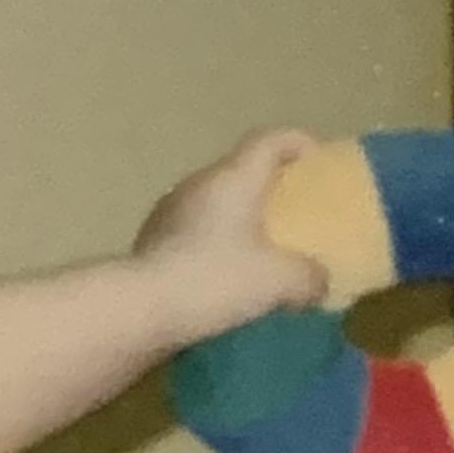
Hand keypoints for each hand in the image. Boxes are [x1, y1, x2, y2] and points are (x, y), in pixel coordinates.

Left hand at [135, 128, 329, 341]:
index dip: (297, 143)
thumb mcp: (279, 281)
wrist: (138, 312)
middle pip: (238, 174)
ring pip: (210, 208)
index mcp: (232, 177)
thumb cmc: (214, 280)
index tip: (316, 161)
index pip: (269, 140)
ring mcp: (165, 216)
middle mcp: (195, 186)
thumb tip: (316, 283)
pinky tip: (220, 282)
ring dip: (234, 226)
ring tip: (256, 256)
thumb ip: (308, 277)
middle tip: (290, 218)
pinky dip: (209, 251)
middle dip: (266, 192)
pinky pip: (188, 239)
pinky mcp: (147, 248)